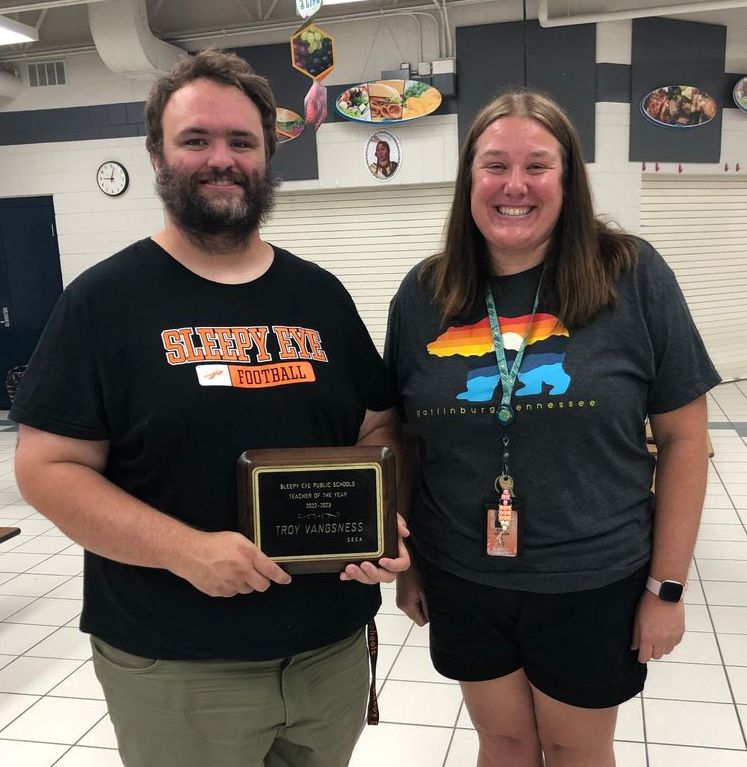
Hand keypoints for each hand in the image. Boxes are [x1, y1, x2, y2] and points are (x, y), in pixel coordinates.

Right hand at [176, 530, 291, 596]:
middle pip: (262, 586)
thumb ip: (252, 552)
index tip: (286, 580)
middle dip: (262, 581)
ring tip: (233, 571)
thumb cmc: (213, 543)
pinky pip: (231, 593)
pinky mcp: (220, 592)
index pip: (271, 571)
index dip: (281, 577)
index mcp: (248, 556)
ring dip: (245, 583)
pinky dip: (231, 587)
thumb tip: (263, 563)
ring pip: (246, 590)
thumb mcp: (238, 539)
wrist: (190, 553)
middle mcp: (241, 572)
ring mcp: (230, 585)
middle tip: (255, 574)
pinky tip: (222, 576)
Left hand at [339, 514, 410, 584]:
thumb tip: (404, 532)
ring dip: (360, 576)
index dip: (394, 566)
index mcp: (398, 553)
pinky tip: (344, 575)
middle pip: (387, 577)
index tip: (382, 560)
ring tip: (350, 568)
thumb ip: (399, 523)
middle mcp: (388, 564)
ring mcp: (375, 568)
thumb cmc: (383, 521)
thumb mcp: (392, 518)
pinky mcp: (362, 569)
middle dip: (374, 573)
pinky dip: (350, 577)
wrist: (368, 517)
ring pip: (372, 579)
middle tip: (364, 565)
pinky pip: (357, 577)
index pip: (402, 564)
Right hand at [395, 562, 428, 625]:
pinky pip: (412, 601)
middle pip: (418, 616)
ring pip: (416, 608)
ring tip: (423, 588)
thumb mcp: (426, 591)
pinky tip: (419, 586)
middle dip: (424, 608)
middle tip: (427, 593)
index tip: (430, 601)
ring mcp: (400, 599)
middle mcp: (401, 605)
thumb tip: (432, 618)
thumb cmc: (418, 572)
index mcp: (406, 606)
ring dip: (421, 602)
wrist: (408, 556)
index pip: (421, 622)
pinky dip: (417, 597)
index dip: (428, 614)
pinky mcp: (402, 593)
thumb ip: (428, 608)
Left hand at [631, 590, 684, 661]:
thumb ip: (636, 635)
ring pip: (667, 651)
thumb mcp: (637, 619)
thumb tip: (634, 647)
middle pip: (656, 656)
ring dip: (661, 647)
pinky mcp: (680, 633)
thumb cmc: (649, 603)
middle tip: (648, 643)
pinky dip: (670, 641)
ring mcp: (672, 637)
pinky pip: (675, 643)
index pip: (645, 657)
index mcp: (648, 637)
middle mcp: (661, 640)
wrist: (665, 594)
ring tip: (658, 637)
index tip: (640, 655)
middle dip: (651, 652)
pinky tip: (666, 633)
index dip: (641, 657)